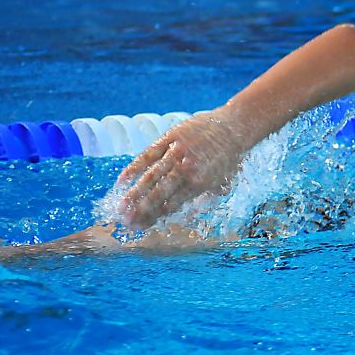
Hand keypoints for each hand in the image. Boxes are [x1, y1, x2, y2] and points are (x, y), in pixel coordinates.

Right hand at [118, 109, 249, 229]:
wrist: (234, 128)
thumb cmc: (228, 160)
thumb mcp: (221, 185)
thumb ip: (202, 202)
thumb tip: (183, 219)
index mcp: (200, 184)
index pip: (172, 205)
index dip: (154, 217)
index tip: (140, 227)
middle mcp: (188, 169)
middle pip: (159, 193)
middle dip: (141, 210)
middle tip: (126, 222)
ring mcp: (177, 152)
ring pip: (151, 176)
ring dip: (134, 194)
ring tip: (121, 207)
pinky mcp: (170, 137)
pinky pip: (148, 154)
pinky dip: (134, 168)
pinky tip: (122, 180)